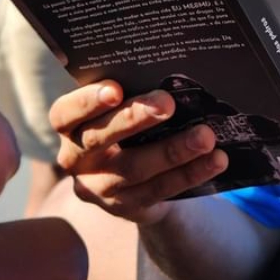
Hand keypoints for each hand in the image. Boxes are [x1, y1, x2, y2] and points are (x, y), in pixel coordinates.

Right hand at [49, 81, 228, 224]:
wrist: (138, 180)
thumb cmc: (129, 129)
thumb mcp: (119, 112)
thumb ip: (129, 96)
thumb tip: (167, 71)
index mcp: (70, 128)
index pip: (64, 114)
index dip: (86, 102)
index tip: (115, 88)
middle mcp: (77, 160)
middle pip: (100, 139)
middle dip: (134, 119)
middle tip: (168, 102)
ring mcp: (100, 188)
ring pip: (135, 168)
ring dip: (173, 150)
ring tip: (205, 136)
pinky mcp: (126, 208)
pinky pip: (160, 190)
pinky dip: (190, 173)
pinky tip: (215, 160)